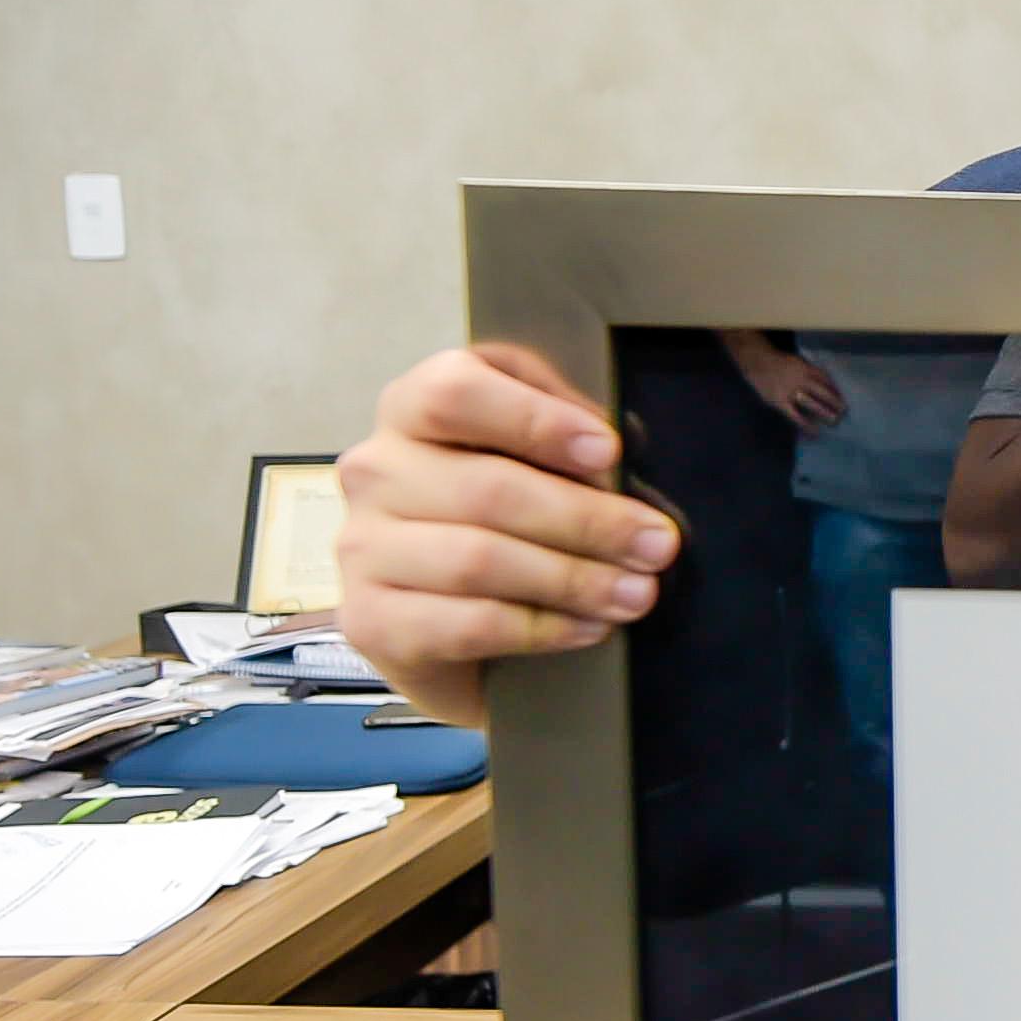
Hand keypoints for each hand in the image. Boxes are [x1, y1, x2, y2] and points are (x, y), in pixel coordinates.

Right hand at [334, 344, 683, 724]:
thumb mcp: (528, 452)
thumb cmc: (497, 520)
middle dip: (588, 519)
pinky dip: (540, 628)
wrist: (444, 626)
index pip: (454, 392)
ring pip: (479, 559)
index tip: (609, 449)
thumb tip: (609, 444)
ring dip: (573, 579)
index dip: (536, 418)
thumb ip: (558, 426)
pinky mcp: (371, 621)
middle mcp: (376, 471)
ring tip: (636, 593)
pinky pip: (467, 624)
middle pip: (487, 488)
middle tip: (656, 544)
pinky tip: (587, 627)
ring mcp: (364, 548)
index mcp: (411, 410)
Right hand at [722, 332, 848, 433]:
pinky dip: (806, 425)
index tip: (844, 399)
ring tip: (834, 422)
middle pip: (822, 392)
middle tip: (844, 412)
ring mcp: (790, 390)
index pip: (826, 380)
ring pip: (811, 404)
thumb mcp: (798, 362)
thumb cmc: (779, 363)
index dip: (835, 390)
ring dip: (824, 413)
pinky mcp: (780, 401)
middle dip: (834, 403)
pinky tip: (814, 433)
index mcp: (806, 368)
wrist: (757, 361)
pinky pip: (795, 416)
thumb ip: (810, 372)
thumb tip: (827, 387)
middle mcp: (800, 379)